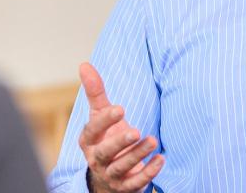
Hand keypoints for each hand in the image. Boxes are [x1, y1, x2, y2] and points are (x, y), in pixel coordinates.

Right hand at [77, 62, 164, 192]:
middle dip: (120, 143)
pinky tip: (161, 159)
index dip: (105, 121)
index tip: (121, 109)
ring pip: (122, 167)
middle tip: (135, 131)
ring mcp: (111, 175)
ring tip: (153, 141)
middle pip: (105, 153)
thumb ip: (95, 92)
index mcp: (89, 141)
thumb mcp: (99, 116)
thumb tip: (84, 64)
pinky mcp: (126, 187)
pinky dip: (149, 172)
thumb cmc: (105, 138)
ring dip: (138, 155)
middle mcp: (97, 159)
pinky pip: (136, 182)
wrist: (108, 176)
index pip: (93, 130)